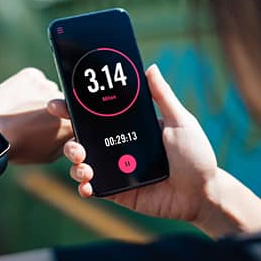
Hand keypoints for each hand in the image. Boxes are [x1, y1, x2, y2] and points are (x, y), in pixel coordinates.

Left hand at [0, 68, 72, 163]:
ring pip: (48, 89)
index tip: (52, 125)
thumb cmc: (20, 147)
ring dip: (39, 97)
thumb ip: (65, 141)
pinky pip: (34, 79)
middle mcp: (63, 101)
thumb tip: (70, 134)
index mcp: (70, 123)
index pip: (74, 116)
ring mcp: (47, 85)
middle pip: (62, 101)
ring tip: (21, 111)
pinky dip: (27, 86)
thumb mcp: (49, 154)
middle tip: (34, 119)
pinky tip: (15, 100)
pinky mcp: (32, 75)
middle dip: (53, 108)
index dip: (63, 121)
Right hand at [48, 65, 223, 230]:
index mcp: (128, 127)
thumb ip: (162, 97)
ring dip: (75, 163)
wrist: (203, 192)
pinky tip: (87, 185)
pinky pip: (94, 189)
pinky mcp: (118, 192)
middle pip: (82, 140)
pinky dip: (84, 187)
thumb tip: (150, 68)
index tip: (58, 104)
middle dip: (69, 141)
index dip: (73, 109)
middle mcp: (118, 147)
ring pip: (83, 164)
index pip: (96, 115)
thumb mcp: (180, 121)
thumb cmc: (195, 154)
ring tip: (83, 165)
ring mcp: (116, 170)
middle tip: (76, 144)